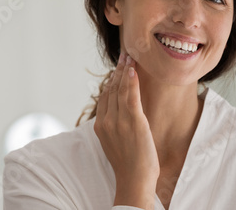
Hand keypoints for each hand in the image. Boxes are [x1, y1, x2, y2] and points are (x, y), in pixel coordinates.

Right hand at [94, 52, 159, 208]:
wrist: (134, 179)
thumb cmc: (129, 164)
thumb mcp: (116, 142)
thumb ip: (115, 125)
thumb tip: (121, 113)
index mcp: (101, 126)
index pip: (105, 96)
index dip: (111, 80)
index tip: (118, 67)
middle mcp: (107, 121)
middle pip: (111, 89)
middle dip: (118, 70)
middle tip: (125, 55)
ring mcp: (119, 120)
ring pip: (120, 89)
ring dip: (125, 71)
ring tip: (130, 57)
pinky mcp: (133, 121)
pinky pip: (130, 96)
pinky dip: (131, 81)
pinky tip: (132, 70)